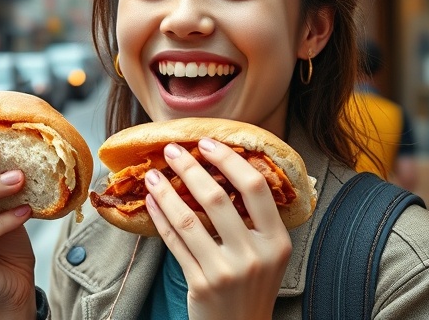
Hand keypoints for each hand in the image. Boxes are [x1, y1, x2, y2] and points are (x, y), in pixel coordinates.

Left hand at [144, 138, 291, 319]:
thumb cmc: (252, 285)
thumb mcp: (268, 253)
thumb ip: (255, 220)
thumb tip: (223, 169)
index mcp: (277, 241)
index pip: (256, 188)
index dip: (230, 160)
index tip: (208, 143)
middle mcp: (255, 255)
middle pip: (218, 199)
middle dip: (190, 168)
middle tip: (172, 150)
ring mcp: (227, 272)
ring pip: (188, 220)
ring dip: (166, 192)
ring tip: (153, 174)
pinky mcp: (202, 285)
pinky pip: (174, 243)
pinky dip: (160, 219)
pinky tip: (151, 202)